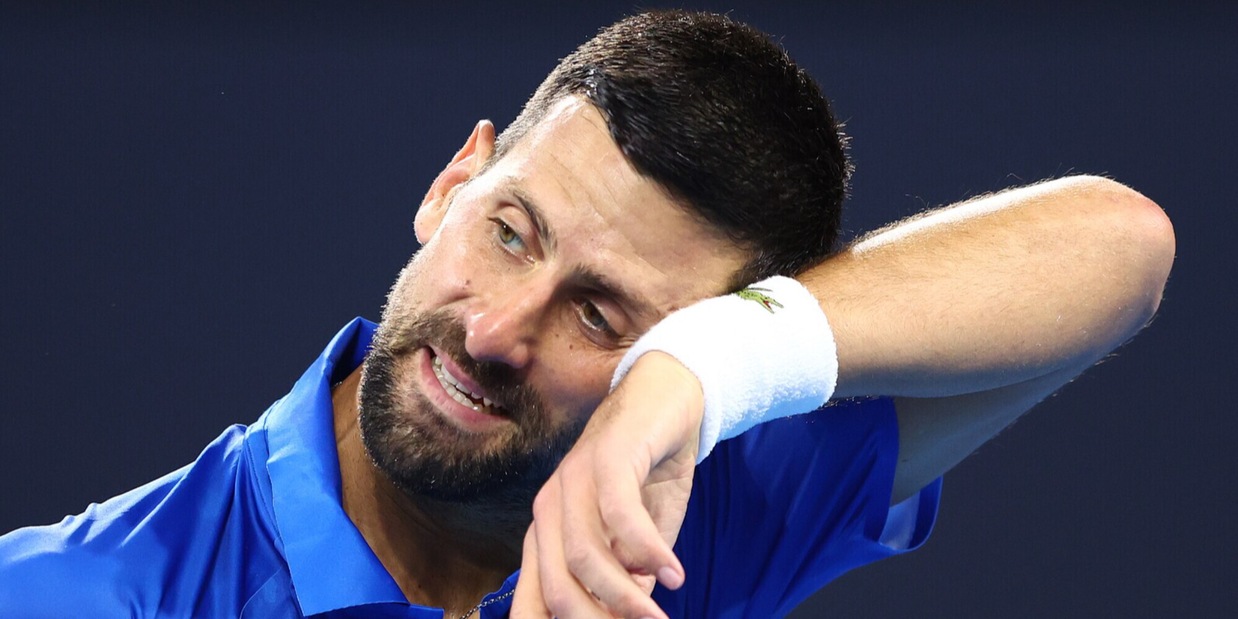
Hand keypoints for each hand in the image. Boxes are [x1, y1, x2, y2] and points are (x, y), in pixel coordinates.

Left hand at [511, 352, 703, 618]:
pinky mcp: (607, 455)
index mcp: (547, 531)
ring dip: (624, 595)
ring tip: (658, 616)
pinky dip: (646, 551)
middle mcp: (550, 507)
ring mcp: (574, 478)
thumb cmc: (649, 474)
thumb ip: (628, 578)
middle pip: (556, 585)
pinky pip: (618, 515)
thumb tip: (628, 618)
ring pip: (583, 555)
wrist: (668, 399)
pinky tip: (672, 573)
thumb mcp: (637, 540)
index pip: (535, 598)